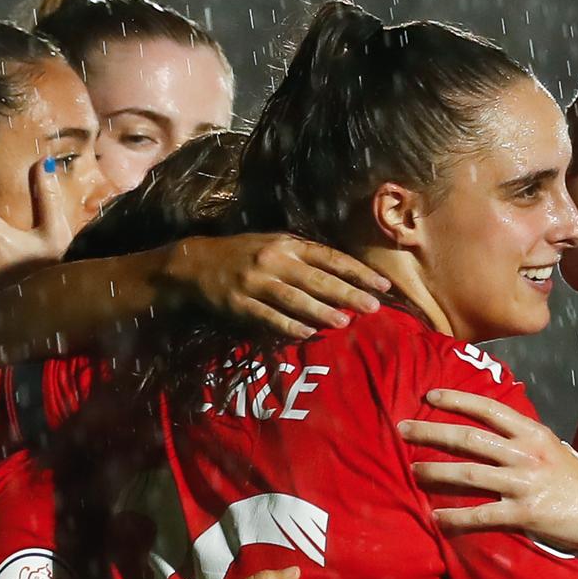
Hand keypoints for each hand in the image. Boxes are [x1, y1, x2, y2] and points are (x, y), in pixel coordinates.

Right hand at [161, 234, 386, 338]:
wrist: (196, 264)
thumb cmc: (243, 254)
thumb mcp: (275, 244)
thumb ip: (305, 256)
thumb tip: (342, 273)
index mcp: (287, 244)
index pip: (330, 257)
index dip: (357, 271)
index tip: (381, 285)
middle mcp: (273, 261)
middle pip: (317, 279)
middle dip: (347, 293)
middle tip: (373, 308)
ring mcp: (255, 283)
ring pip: (294, 298)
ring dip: (321, 311)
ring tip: (345, 322)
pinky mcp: (239, 304)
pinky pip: (268, 317)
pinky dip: (288, 326)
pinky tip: (307, 334)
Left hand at [402, 389, 577, 549]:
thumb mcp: (553, 449)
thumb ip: (523, 441)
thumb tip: (492, 434)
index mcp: (533, 433)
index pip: (488, 408)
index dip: (456, 400)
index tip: (429, 396)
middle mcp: (525, 453)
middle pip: (469, 437)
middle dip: (432, 431)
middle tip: (402, 428)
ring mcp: (524, 483)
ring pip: (468, 474)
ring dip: (435, 472)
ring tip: (412, 471)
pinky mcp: (525, 513)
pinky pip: (481, 515)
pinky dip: (455, 517)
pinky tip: (436, 517)